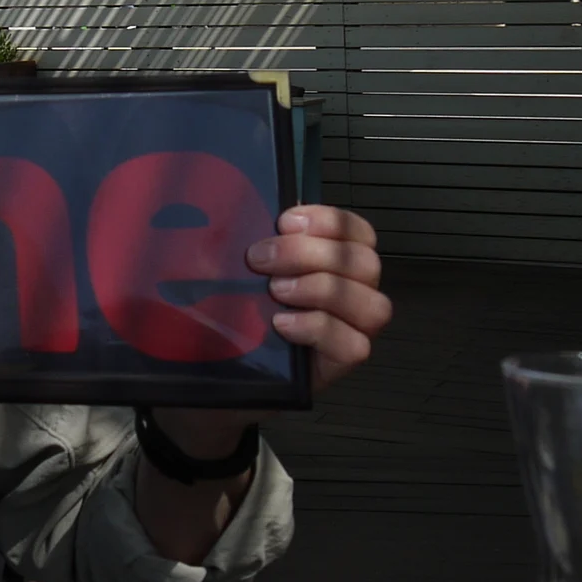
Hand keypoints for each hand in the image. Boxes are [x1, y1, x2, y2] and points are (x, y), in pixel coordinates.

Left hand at [151, 204, 391, 463]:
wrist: (208, 375)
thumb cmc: (224, 313)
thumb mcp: (231, 270)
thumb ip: (247, 243)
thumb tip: (234, 207)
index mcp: (329, 261)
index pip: (357, 231)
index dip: (329, 220)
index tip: (284, 221)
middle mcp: (349, 292)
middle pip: (365, 263)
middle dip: (311, 253)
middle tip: (261, 260)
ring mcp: (348, 330)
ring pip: (373, 304)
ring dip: (323, 289)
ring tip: (276, 293)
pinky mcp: (337, 365)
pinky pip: (355, 345)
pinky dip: (320, 328)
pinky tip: (282, 325)